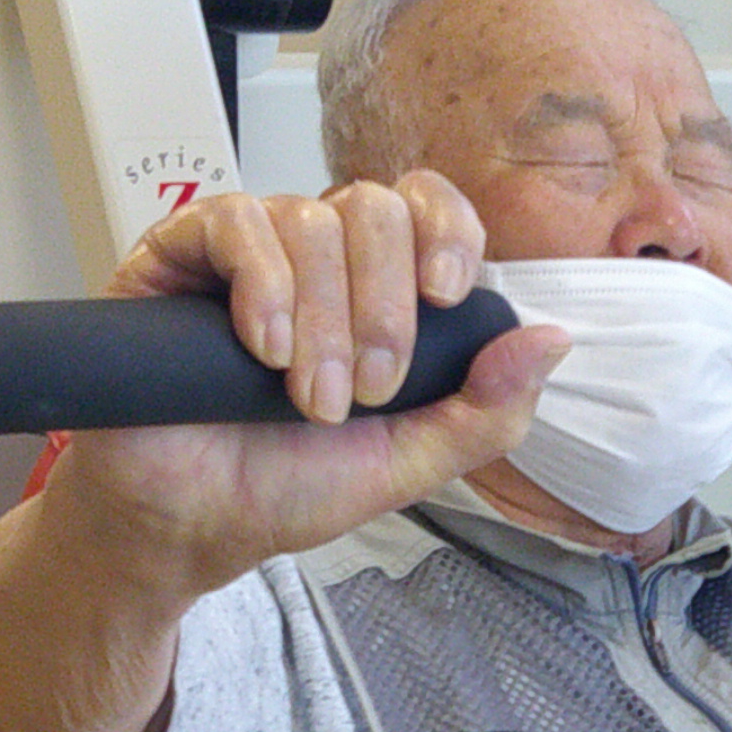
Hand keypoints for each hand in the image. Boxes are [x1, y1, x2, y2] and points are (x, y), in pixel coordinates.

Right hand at [50, 174, 568, 575]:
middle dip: (382, 309)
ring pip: (309, 220)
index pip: (426, 206)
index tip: (446, 297)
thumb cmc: (285, 487)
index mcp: (375, 287)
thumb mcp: (407, 461)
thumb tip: (553, 338)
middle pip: (374, 210)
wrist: (190, 525)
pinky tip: (263, 347)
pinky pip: (233, 221)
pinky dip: (262, 284)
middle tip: (363, 392)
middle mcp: (316, 255)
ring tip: (305, 397)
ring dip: (323, 320)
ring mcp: (247, 249)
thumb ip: (486, 410)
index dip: (447, 233)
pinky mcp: (178, 253)